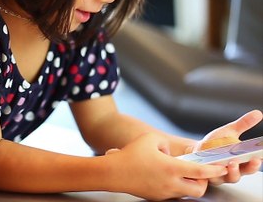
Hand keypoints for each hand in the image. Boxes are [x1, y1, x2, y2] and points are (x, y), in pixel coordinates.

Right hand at [103, 133, 226, 199]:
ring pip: (186, 193)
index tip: (222, 167)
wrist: (113, 172)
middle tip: (200, 172)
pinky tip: (167, 177)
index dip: (214, 169)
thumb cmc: (130, 155)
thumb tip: (170, 151)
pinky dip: (176, 187)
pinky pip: (173, 194)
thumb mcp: (150, 139)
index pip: (201, 171)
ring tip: (182, 173)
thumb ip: (165, 143)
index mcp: (172, 168)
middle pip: (199, 189)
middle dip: (204, 181)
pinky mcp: (156, 197)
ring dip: (189, 185)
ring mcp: (163, 192)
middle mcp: (170, 183)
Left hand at [192, 110, 261, 184]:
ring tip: (232, 162)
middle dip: (251, 166)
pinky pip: (214, 177)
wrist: (197, 149)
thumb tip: (258, 113)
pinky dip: (215, 172)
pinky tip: (214, 165)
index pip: (254, 162)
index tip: (261, 156)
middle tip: (253, 160)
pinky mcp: (210, 176)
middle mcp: (235, 169)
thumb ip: (243, 124)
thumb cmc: (215, 143)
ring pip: (232, 177)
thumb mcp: (230, 131)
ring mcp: (222, 174)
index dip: (258, 161)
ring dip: (234, 171)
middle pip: (246, 171)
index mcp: (243, 160)